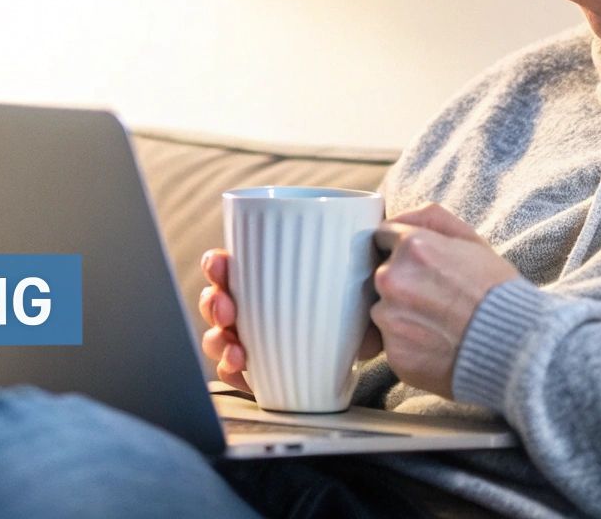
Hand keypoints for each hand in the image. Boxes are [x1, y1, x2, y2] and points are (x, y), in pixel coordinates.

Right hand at [200, 248, 382, 393]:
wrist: (387, 336)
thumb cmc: (366, 293)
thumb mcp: (366, 265)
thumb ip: (366, 245)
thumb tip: (380, 228)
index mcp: (269, 274)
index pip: (230, 266)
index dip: (217, 264)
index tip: (221, 262)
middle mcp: (257, 304)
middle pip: (219, 302)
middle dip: (214, 303)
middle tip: (228, 308)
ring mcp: (259, 338)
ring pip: (220, 337)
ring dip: (218, 340)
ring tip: (236, 348)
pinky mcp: (267, 370)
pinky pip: (235, 372)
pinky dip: (231, 370)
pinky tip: (241, 367)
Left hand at [370, 203, 519, 398]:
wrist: (516, 347)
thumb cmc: (497, 292)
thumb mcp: (471, 240)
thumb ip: (429, 218)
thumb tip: (396, 218)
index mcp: (411, 247)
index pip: (382, 239)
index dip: (402, 251)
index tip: (421, 267)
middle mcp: (392, 280)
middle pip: (382, 276)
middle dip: (403, 284)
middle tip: (438, 298)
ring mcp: (390, 318)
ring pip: (384, 311)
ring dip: (403, 315)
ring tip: (439, 324)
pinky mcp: (394, 353)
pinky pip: (392, 343)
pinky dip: (409, 344)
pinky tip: (437, 344)